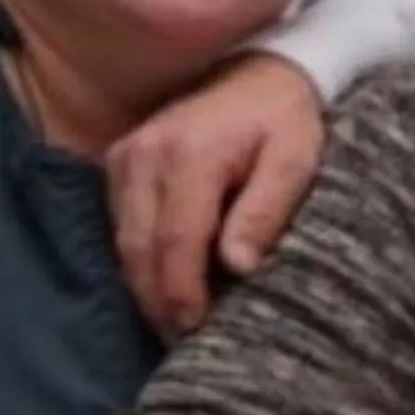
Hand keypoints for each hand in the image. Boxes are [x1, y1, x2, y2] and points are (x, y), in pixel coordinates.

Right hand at [106, 52, 327, 336]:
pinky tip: (161, 285)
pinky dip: (138, 258)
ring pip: (124, 239)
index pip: (175, 240)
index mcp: (191, 154)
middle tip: (181, 342)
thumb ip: (266, 211)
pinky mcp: (120, 160)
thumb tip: (236, 266)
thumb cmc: (285, 120)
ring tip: (172, 324)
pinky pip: (119, 223)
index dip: (181, 292)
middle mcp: (146, 153)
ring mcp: (127, 155)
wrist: (262, 71)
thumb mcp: (295, 161)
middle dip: (157, 300)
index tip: (194, 331)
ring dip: (144, 285)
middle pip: (140, 247)